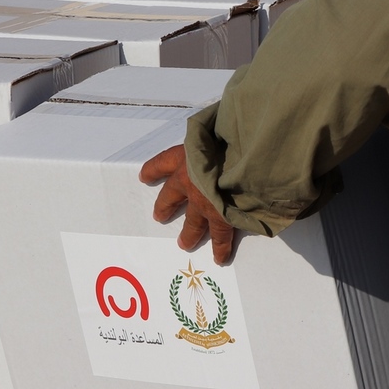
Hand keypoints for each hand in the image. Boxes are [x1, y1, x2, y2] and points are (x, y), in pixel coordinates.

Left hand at [140, 145, 237, 264]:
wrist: (245, 157)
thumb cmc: (232, 139)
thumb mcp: (215, 130)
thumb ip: (214, 138)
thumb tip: (224, 135)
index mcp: (185, 157)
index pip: (162, 163)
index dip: (153, 170)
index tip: (144, 177)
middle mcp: (189, 182)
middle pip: (170, 197)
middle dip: (165, 207)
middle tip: (160, 217)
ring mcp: (204, 203)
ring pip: (193, 224)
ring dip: (189, 234)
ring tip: (184, 244)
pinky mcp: (221, 217)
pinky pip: (220, 237)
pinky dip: (221, 248)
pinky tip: (221, 258)